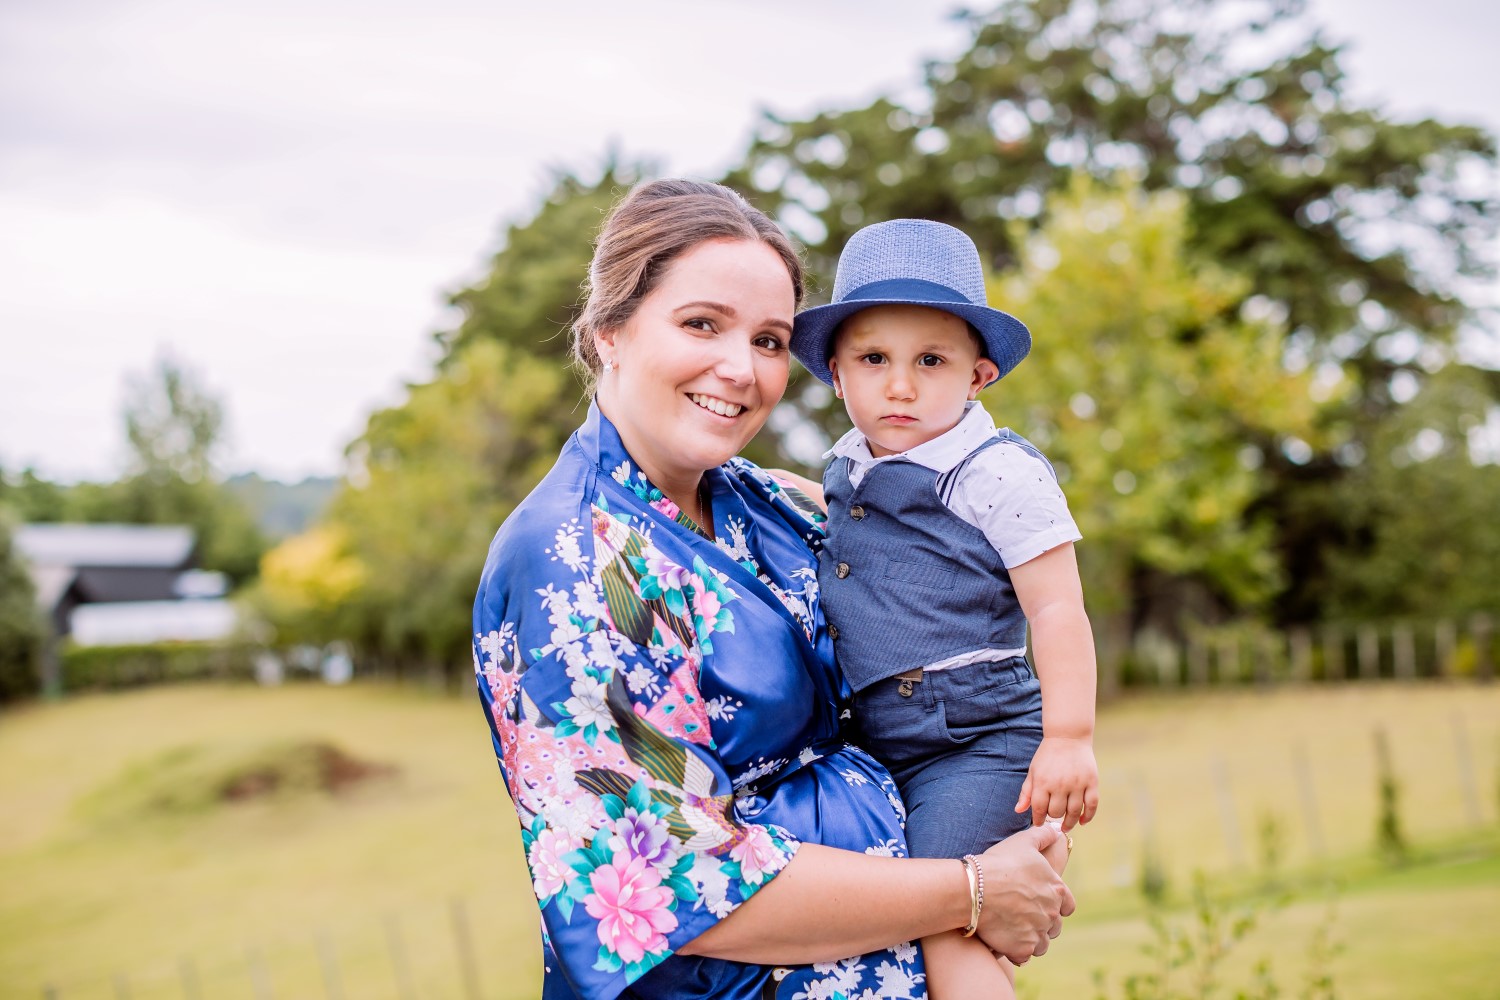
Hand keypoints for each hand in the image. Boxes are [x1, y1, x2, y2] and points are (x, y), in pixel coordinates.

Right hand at [973, 825, 1075, 965]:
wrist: (975, 888)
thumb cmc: (999, 862)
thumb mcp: (1024, 841)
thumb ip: (1043, 835)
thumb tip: (1056, 828)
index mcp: (1057, 890)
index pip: (1068, 906)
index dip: (1056, 905)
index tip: (1040, 902)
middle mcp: (1052, 914)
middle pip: (1054, 926)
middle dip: (1042, 923)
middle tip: (1022, 916)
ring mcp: (1038, 933)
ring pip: (1041, 944)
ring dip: (1031, 939)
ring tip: (1014, 930)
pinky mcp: (1022, 948)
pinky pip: (1024, 956)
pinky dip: (1017, 951)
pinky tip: (1005, 942)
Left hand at [1016, 735, 1098, 829]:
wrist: (1068, 737)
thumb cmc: (1047, 756)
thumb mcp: (1033, 771)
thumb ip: (1026, 792)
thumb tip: (1018, 811)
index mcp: (1043, 781)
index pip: (1039, 809)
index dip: (1038, 819)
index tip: (1039, 822)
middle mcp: (1060, 784)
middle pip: (1057, 812)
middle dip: (1053, 817)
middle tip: (1053, 816)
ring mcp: (1077, 784)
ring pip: (1074, 812)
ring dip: (1069, 822)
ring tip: (1066, 826)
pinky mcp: (1092, 782)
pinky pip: (1092, 805)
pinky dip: (1088, 817)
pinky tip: (1082, 821)